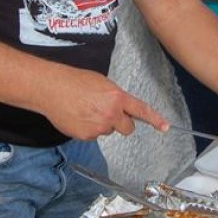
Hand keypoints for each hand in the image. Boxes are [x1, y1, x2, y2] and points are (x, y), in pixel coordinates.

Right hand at [42, 70, 168, 139]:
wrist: (51, 89)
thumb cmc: (73, 81)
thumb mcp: (101, 83)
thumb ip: (115, 97)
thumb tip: (119, 107)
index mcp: (117, 98)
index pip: (141, 110)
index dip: (155, 120)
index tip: (165, 127)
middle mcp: (111, 114)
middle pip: (127, 128)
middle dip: (121, 123)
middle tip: (107, 113)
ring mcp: (99, 127)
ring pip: (108, 131)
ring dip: (101, 124)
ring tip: (85, 110)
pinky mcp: (87, 136)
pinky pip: (93, 135)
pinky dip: (88, 129)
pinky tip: (78, 117)